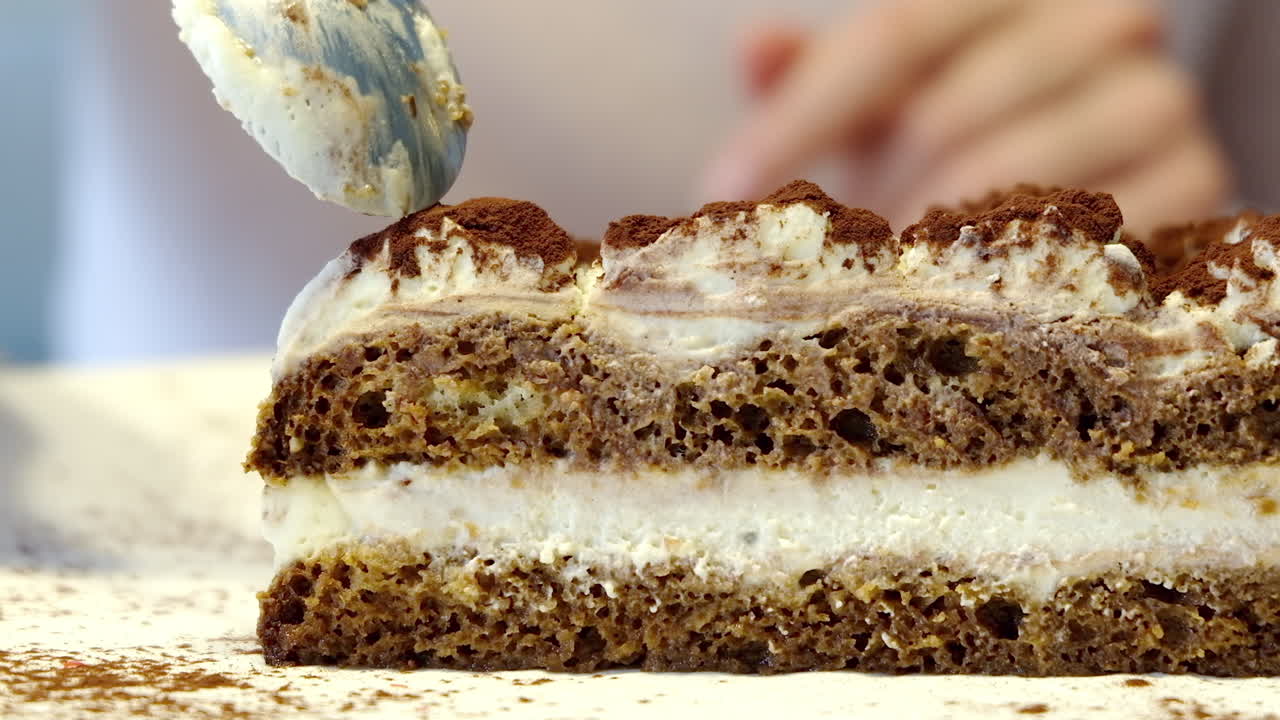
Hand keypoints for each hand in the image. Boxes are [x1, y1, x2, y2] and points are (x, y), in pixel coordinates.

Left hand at [699, 0, 1231, 236]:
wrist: (1098, 170)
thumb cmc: (963, 127)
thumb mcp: (889, 95)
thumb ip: (825, 70)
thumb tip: (756, 49)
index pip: (894, 33)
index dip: (801, 115)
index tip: (724, 188)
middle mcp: (1101, 22)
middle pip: (948, 108)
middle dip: (867, 193)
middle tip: (812, 260)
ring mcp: (1157, 99)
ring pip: (1009, 173)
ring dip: (926, 239)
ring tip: (884, 278)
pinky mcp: (1196, 181)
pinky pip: (1080, 236)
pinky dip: (1005, 273)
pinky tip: (961, 297)